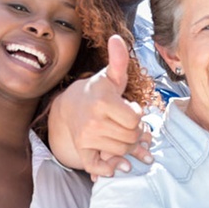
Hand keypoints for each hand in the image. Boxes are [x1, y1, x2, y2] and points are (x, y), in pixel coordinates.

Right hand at [48, 35, 150, 177]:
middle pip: (131, 137)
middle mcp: (92, 121)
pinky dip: (108, 169)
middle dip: (136, 133)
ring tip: (124, 135)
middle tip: (131, 125)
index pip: (135, 119)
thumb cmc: (99, 90)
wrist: (71, 104)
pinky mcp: (81, 149)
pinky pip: (97, 165)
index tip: (131, 110)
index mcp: (103, 102)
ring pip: (121, 151)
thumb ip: (118, 60)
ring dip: (128, 147)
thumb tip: (117, 38)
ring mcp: (85, 137)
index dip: (137, 116)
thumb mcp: (112, 76)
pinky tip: (120, 166)